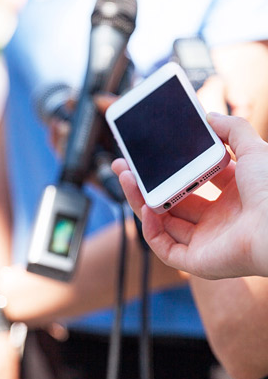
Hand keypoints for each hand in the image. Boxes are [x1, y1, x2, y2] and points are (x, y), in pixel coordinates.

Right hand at [112, 113, 267, 279]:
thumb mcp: (255, 149)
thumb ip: (232, 129)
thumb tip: (210, 116)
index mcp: (231, 198)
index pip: (191, 183)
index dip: (168, 170)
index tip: (149, 157)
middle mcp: (218, 221)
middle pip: (171, 203)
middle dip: (145, 185)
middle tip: (123, 167)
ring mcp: (207, 243)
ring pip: (163, 224)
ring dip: (140, 201)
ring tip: (125, 178)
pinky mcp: (198, 262)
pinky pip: (165, 248)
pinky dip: (150, 229)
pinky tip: (147, 208)